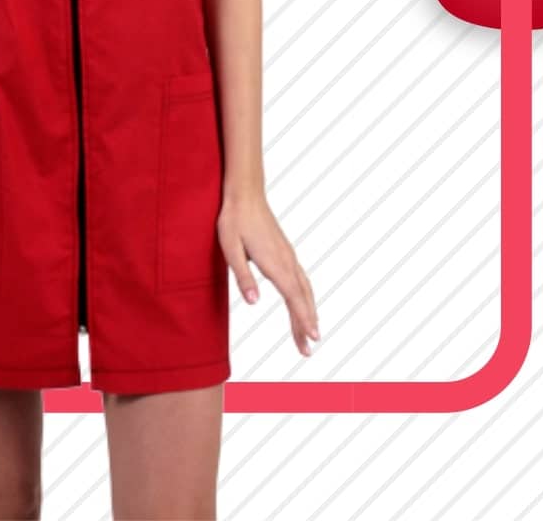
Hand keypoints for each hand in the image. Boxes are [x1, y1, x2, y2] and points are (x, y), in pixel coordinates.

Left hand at [218, 194, 319, 356]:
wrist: (244, 193)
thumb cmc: (234, 220)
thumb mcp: (230, 248)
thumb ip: (242, 276)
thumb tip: (254, 303)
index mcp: (274, 263)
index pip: (293, 297)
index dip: (303, 320)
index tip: (312, 339)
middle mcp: (286, 260)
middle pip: (302, 298)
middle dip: (306, 324)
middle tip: (308, 350)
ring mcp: (288, 255)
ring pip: (304, 288)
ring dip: (307, 311)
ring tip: (310, 332)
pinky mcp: (285, 250)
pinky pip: (300, 278)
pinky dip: (305, 296)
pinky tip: (304, 302)